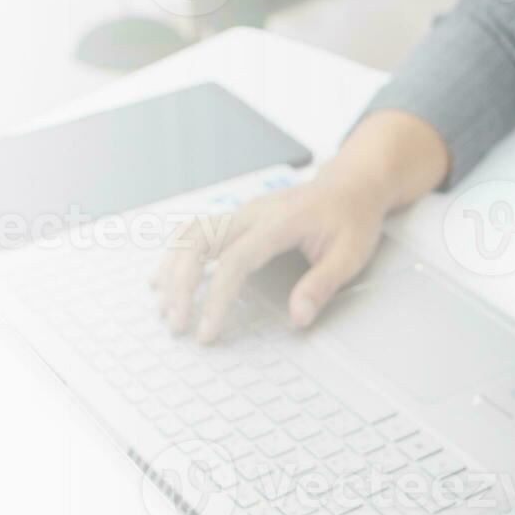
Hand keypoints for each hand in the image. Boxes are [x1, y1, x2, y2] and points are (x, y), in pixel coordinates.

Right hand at [152, 110, 450, 342]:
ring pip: (189, 234)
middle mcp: (252, 213)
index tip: (207, 330)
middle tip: (176, 323)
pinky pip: (194, 231)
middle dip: (180, 284)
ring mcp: (241, 212)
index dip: (217, 298)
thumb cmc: (351, 218)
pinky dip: (175, 255)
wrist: (351, 184)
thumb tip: (298, 317)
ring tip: (164, 307)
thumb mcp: (350, 255)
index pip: (235, 261)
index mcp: (279, 222)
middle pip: (198, 242)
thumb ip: (321, 286)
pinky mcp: (236, 217)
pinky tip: (163, 279)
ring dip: (172, 270)